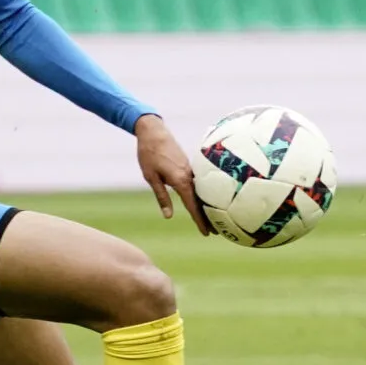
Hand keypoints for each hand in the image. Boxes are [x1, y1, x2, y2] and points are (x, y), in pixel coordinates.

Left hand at [135, 113, 213, 234]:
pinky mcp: (188, 165)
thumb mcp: (151, 178)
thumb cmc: (149, 154)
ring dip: (206, 205)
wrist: (154, 131)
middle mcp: (189, 176)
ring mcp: (190, 169)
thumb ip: (161, 197)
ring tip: (211, 219)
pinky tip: (203, 199)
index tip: (206, 233)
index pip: (192, 205)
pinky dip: (202, 194)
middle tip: (216, 232)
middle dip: (208, 217)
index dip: (199, 220)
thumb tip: (168, 216)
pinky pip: (198, 183)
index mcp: (180, 180)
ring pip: (201, 191)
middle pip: (201, 200)